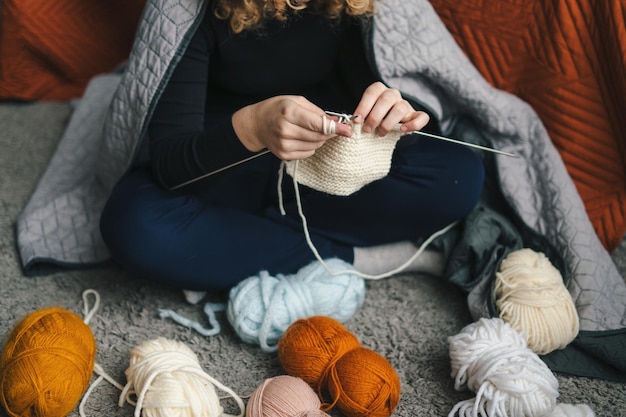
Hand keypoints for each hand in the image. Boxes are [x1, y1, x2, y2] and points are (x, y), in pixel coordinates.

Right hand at [232, 95, 350, 159]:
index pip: (318, 124)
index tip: (348, 130)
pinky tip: (303, 138)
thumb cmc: (278, 108)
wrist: (257, 124)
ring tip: (311, 130)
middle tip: (332, 127)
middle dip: (329, 132)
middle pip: (318, 136)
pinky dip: (311, 146)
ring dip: (320, 139)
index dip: (336, 128)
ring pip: (315, 145)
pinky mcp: (283, 154)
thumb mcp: (296, 101)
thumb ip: (318, 112)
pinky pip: (307, 153)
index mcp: (289, 112)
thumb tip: (338, 121)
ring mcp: (283, 144)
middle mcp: (285, 129)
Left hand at [352, 82, 429, 135]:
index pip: (372, 92)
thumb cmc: (371, 121)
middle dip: (375, 116)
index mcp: (379, 90)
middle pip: (386, 99)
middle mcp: (393, 94)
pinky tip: (402, 130)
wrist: (385, 129)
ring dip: (388, 123)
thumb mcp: (363, 118)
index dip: (364, 106)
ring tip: (380, 133)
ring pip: (400, 108)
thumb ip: (357, 119)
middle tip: (367, 130)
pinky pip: (422, 117)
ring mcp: (405, 104)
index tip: (357, 120)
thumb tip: (347, 126)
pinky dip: (413, 124)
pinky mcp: (415, 115)